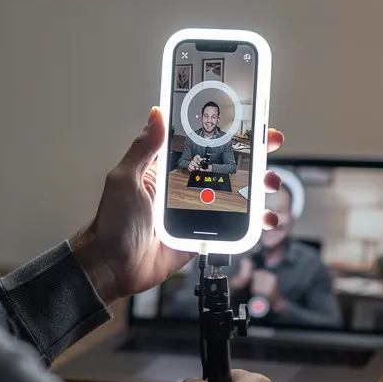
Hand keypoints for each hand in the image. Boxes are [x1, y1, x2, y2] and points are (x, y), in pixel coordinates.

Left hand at [72, 108, 285, 304]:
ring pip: (236, 194)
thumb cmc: (112, 223)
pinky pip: (234, 227)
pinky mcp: (203, 236)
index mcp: (167, 169)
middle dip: (252, 154)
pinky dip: (254, 223)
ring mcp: (197, 212)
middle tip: (269, 145)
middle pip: (226, 165)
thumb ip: (143, 148)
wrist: (113, 267)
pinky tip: (265, 219)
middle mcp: (185, 187)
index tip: (246, 118)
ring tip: (270, 183)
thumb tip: (156, 114)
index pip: (201, 142)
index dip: (223, 130)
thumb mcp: (125, 179)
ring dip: (258, 186)